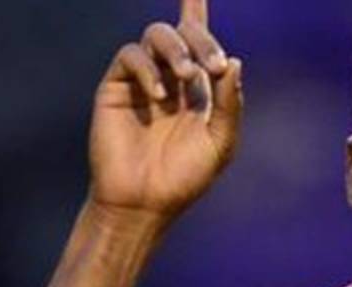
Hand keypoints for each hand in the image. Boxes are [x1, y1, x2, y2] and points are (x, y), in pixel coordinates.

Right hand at [88, 0, 241, 223]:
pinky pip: (129, 56)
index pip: (199, 41)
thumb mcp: (220, 142)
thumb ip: (229, 103)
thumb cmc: (184, 178)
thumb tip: (236, 62)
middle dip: (202, 41)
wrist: (144, 202)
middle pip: (184, 34)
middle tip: (213, 65)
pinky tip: (159, 96)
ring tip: (188, 77)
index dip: (198, 10)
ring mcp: (141, 80)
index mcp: (197, 90)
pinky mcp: (115, 87)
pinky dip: (147, 68)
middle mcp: (169, 78)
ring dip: (177, 49)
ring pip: (156, 36)